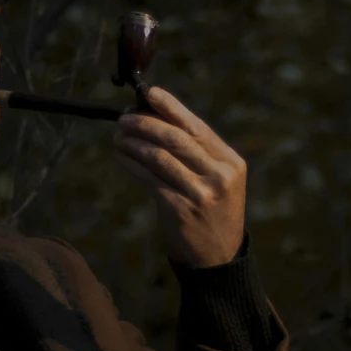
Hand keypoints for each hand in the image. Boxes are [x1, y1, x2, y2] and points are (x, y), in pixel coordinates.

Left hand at [113, 86, 246, 268]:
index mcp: (231, 163)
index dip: (171, 107)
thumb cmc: (211, 212)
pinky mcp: (180, 211)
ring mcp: (200, 194)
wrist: (219, 258)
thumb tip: (156, 117)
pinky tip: (122, 157)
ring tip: (118, 136)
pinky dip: (132, 164)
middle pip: (177, 139)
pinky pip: (149, 180)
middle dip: (146, 123)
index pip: (197, 127)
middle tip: (125, 116)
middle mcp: (219, 176)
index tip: (150, 92)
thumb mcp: (217, 181)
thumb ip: (195, 153)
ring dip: (134, 143)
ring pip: (160, 157)